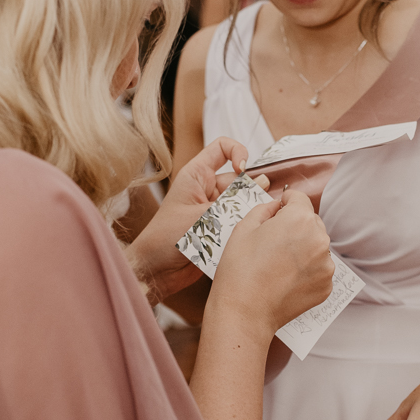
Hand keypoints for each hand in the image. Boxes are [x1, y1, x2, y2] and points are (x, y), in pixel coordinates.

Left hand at [126, 137, 248, 301]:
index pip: (223, 148)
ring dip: (249, 211)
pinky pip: (242, 221)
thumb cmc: (165, 239)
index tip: (244, 169)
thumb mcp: (200, 215)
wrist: (157, 270)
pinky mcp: (222, 228)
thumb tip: (262, 183)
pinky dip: (247, 226)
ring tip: (246, 224)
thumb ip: (231, 202)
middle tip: (251, 208)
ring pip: (244, 202)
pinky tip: (246, 235)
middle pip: (241, 180)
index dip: (238, 152)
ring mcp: (216, 209)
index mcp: (197, 176)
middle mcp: (209, 189)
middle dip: (251, 192)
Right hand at [210, 190, 333, 339]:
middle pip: (310, 222)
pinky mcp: (326, 285)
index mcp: (299, 219)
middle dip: (295, 226)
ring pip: (316, 246)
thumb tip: (276, 206)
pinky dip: (306, 270)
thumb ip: (264, 209)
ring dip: (303, 248)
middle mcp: (319, 239)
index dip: (285, 202)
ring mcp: (326, 264)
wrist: (245, 312)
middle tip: (273, 242)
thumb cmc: (240, 270)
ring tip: (279, 263)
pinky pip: (318, 269)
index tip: (278, 210)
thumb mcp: (244, 228)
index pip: (299, 198)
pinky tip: (286, 278)